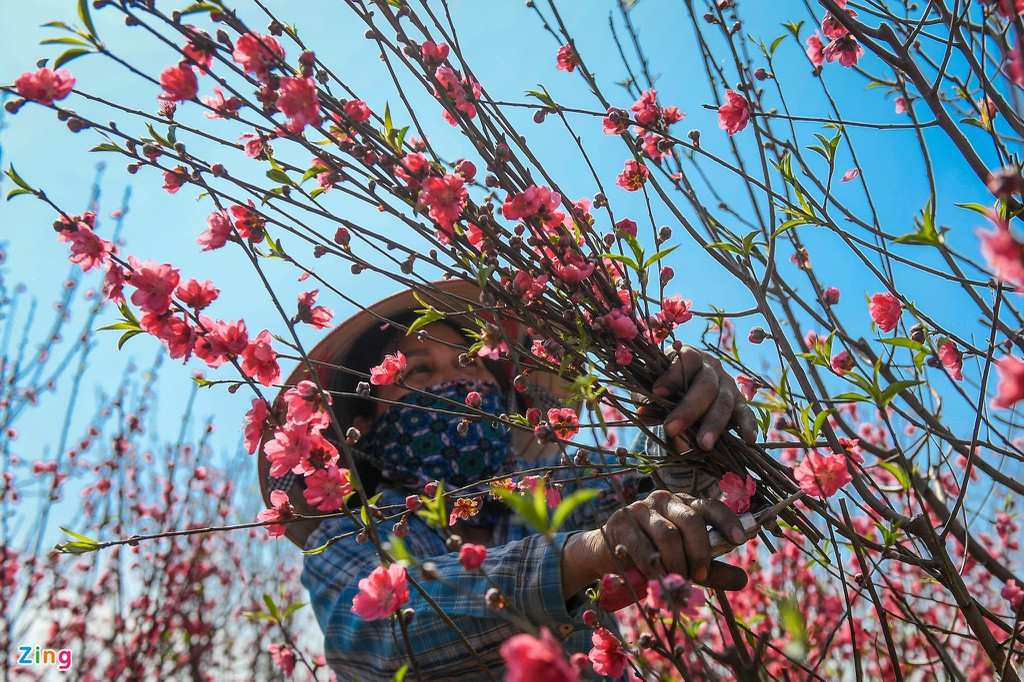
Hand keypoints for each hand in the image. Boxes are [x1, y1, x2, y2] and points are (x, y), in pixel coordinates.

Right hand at [561, 490, 748, 595]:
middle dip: (700, 553)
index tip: (740, 540)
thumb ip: (712, 570)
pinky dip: (654, 568)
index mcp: (684, 505)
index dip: (727, 520)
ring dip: (677, 564)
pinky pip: (643, 547)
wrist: (607, 554)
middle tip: (699, 577)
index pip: (710, 506)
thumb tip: (743, 579)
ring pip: (668, 535)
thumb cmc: (653, 556)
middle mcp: (664, 500)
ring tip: (677, 580)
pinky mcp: (621, 521)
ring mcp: (641, 508)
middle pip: (691, 521)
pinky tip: (656, 578)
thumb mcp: (687, 563)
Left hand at [641, 345, 758, 450]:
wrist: (687, 389)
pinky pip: (746, 413)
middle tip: (671, 429)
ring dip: (714, 424)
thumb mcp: (653, 389)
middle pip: (705, 386)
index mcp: (689, 357)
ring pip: (724, 403)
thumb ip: (649, 399)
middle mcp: (712, 368)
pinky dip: (748, 425)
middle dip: (688, 409)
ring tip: (704, 445)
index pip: (685, 361)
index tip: (657, 392)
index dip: (672, 376)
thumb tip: (643, 414)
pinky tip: (749, 439)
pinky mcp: (740, 403)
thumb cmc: (667, 386)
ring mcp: (728, 385)